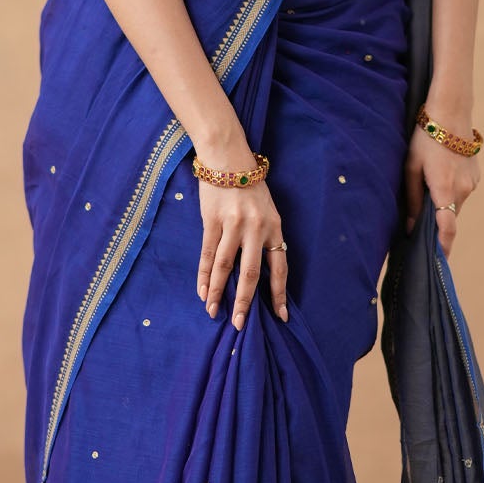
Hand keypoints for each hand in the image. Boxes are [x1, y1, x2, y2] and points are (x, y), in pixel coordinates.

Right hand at [196, 177, 288, 328]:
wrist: (228, 158)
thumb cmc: (249, 186)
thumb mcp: (267, 210)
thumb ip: (264, 237)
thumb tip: (259, 271)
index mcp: (274, 227)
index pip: (279, 267)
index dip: (279, 294)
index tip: (280, 316)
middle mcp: (256, 228)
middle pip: (251, 273)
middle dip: (246, 301)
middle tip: (240, 324)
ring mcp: (233, 224)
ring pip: (225, 266)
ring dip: (219, 292)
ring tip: (214, 312)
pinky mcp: (212, 221)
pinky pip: (208, 254)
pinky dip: (204, 275)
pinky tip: (203, 291)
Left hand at [403, 129, 480, 258]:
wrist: (451, 112)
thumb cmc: (425, 138)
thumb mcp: (411, 167)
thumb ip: (412, 198)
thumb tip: (410, 226)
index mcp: (444, 188)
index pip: (447, 228)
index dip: (443, 248)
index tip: (437, 263)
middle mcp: (462, 189)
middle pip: (448, 218)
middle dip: (436, 225)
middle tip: (419, 227)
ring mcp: (472, 183)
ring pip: (454, 205)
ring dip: (442, 206)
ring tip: (427, 190)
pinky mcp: (475, 176)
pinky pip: (461, 192)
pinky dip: (450, 193)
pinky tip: (439, 175)